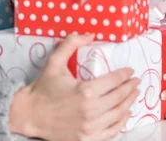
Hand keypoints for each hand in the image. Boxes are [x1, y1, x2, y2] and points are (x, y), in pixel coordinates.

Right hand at [9, 33, 140, 140]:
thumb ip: (71, 44)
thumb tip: (89, 34)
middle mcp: (91, 111)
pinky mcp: (87, 139)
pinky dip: (121, 122)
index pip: (114, 81)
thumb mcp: (54, 62)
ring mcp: (90, 127)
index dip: (125, 75)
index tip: (130, 71)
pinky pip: (112, 131)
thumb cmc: (43, 88)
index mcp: (85, 91)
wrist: (30, 114)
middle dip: (130, 87)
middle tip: (136, 81)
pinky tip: (125, 113)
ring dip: (129, 103)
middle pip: (119, 97)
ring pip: (118, 114)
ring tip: (133, 94)